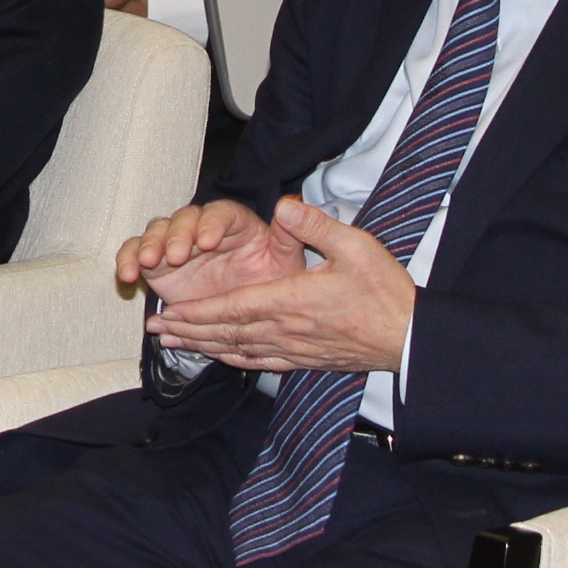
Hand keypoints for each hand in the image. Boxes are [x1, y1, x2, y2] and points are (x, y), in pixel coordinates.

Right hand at [117, 198, 301, 307]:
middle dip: (176, 236)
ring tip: (146, 263)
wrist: (244, 312)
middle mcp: (200, 228)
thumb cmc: (267, 284)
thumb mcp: (285, 264)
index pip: (220, 213)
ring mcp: (175, 243)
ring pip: (157, 231)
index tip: (207, 241)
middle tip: (174, 256)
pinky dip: (127, 260)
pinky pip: (135, 253)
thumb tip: (290, 206)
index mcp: (234, 224)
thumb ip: (288, 237)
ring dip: (149, 245)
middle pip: (183, 219)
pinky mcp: (155, 262)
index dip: (211, 224)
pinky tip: (127, 275)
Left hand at [147, 197, 416, 374]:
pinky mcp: (307, 360)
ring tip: (174, 344)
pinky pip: (262, 363)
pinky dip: (235, 359)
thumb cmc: (385, 291)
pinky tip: (222, 357)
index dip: (198, 313)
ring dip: (205, 347)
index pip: (233, 308)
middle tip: (156, 330)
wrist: (412, 338)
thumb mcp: (356, 246)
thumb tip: (284, 204)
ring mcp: (295, 349)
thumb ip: (316, 225)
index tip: (168, 313)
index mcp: (291, 301)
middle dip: (189, 331)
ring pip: (239, 350)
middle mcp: (287, 330)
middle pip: (227, 333)